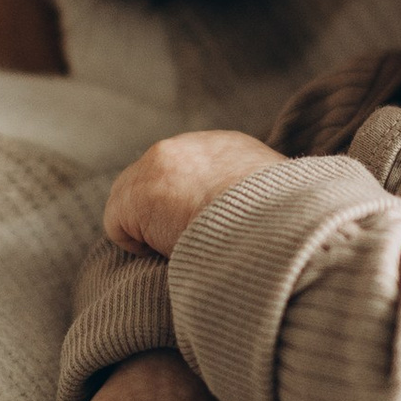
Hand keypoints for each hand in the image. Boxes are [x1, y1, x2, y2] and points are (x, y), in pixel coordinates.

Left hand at [102, 129, 282, 259]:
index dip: (188, 200)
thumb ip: (259, 197)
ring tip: (181, 248)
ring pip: (132, 204)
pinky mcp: (135, 195)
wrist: (268, 220)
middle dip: (163, 211)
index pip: (190, 171)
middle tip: (187, 240)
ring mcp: (155, 168)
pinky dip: (138, 245)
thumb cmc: (281, 220)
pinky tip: (167, 252)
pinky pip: (119, 226)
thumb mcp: (279, 197)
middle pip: (155, 182)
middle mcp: (186, 148)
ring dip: (152, 229)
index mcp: (226, 147)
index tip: (204, 226)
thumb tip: (267, 222)